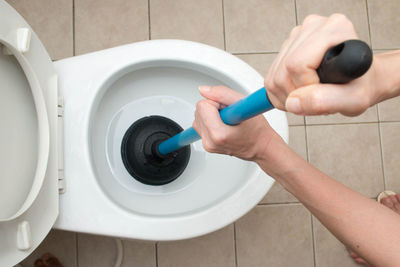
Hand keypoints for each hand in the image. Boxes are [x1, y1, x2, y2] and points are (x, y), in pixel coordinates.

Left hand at [193, 86, 281, 160]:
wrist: (260, 146)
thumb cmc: (256, 129)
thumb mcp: (244, 104)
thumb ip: (222, 93)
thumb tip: (203, 89)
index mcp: (218, 134)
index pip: (203, 105)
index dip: (217, 102)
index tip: (228, 109)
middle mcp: (210, 142)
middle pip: (199, 111)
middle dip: (213, 108)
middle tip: (230, 115)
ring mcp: (207, 145)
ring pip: (198, 117)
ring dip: (211, 115)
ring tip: (227, 120)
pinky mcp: (206, 145)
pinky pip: (200, 125)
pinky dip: (210, 122)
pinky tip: (223, 125)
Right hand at [265, 14, 383, 115]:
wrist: (360, 82)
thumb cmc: (361, 86)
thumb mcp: (353, 99)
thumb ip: (326, 101)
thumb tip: (293, 102)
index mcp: (334, 29)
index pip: (297, 64)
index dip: (305, 86)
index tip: (322, 92)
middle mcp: (313, 27)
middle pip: (282, 70)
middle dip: (295, 94)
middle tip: (317, 98)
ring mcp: (297, 36)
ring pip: (274, 77)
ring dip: (288, 96)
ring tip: (311, 96)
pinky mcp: (287, 47)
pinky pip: (271, 78)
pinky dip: (282, 94)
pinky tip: (300, 93)